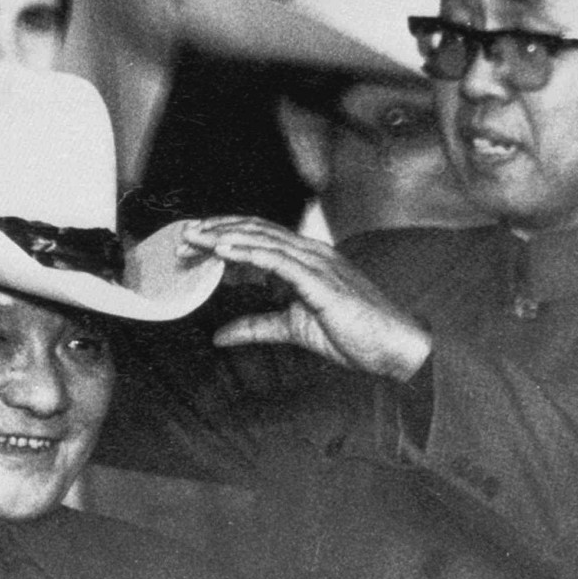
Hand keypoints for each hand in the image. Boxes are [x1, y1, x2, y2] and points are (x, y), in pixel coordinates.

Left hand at [181, 216, 430, 380]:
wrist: (393, 347)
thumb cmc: (353, 334)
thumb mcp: (292, 329)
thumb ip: (256, 326)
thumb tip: (220, 335)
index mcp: (305, 259)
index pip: (258, 236)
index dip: (224, 234)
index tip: (194, 241)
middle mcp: (310, 253)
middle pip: (254, 230)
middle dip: (216, 230)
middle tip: (184, 236)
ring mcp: (316, 262)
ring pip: (261, 239)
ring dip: (224, 237)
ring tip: (195, 238)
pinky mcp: (320, 280)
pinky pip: (277, 260)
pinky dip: (248, 252)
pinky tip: (223, 251)